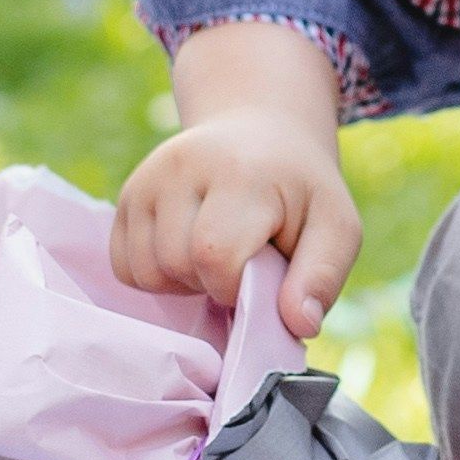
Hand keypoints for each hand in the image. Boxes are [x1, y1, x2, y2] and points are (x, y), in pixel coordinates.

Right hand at [114, 110, 359, 333]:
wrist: (261, 133)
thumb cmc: (301, 191)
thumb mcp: (336, 226)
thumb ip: (322, 276)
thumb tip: (300, 326)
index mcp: (240, 173)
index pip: (213, 253)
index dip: (234, 285)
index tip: (260, 274)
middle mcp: (183, 166)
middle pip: (176, 264)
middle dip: (210, 284)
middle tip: (242, 264)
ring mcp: (149, 178)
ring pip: (145, 270)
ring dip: (183, 283)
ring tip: (216, 258)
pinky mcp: (128, 193)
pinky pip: (124, 265)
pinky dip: (156, 275)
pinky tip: (188, 254)